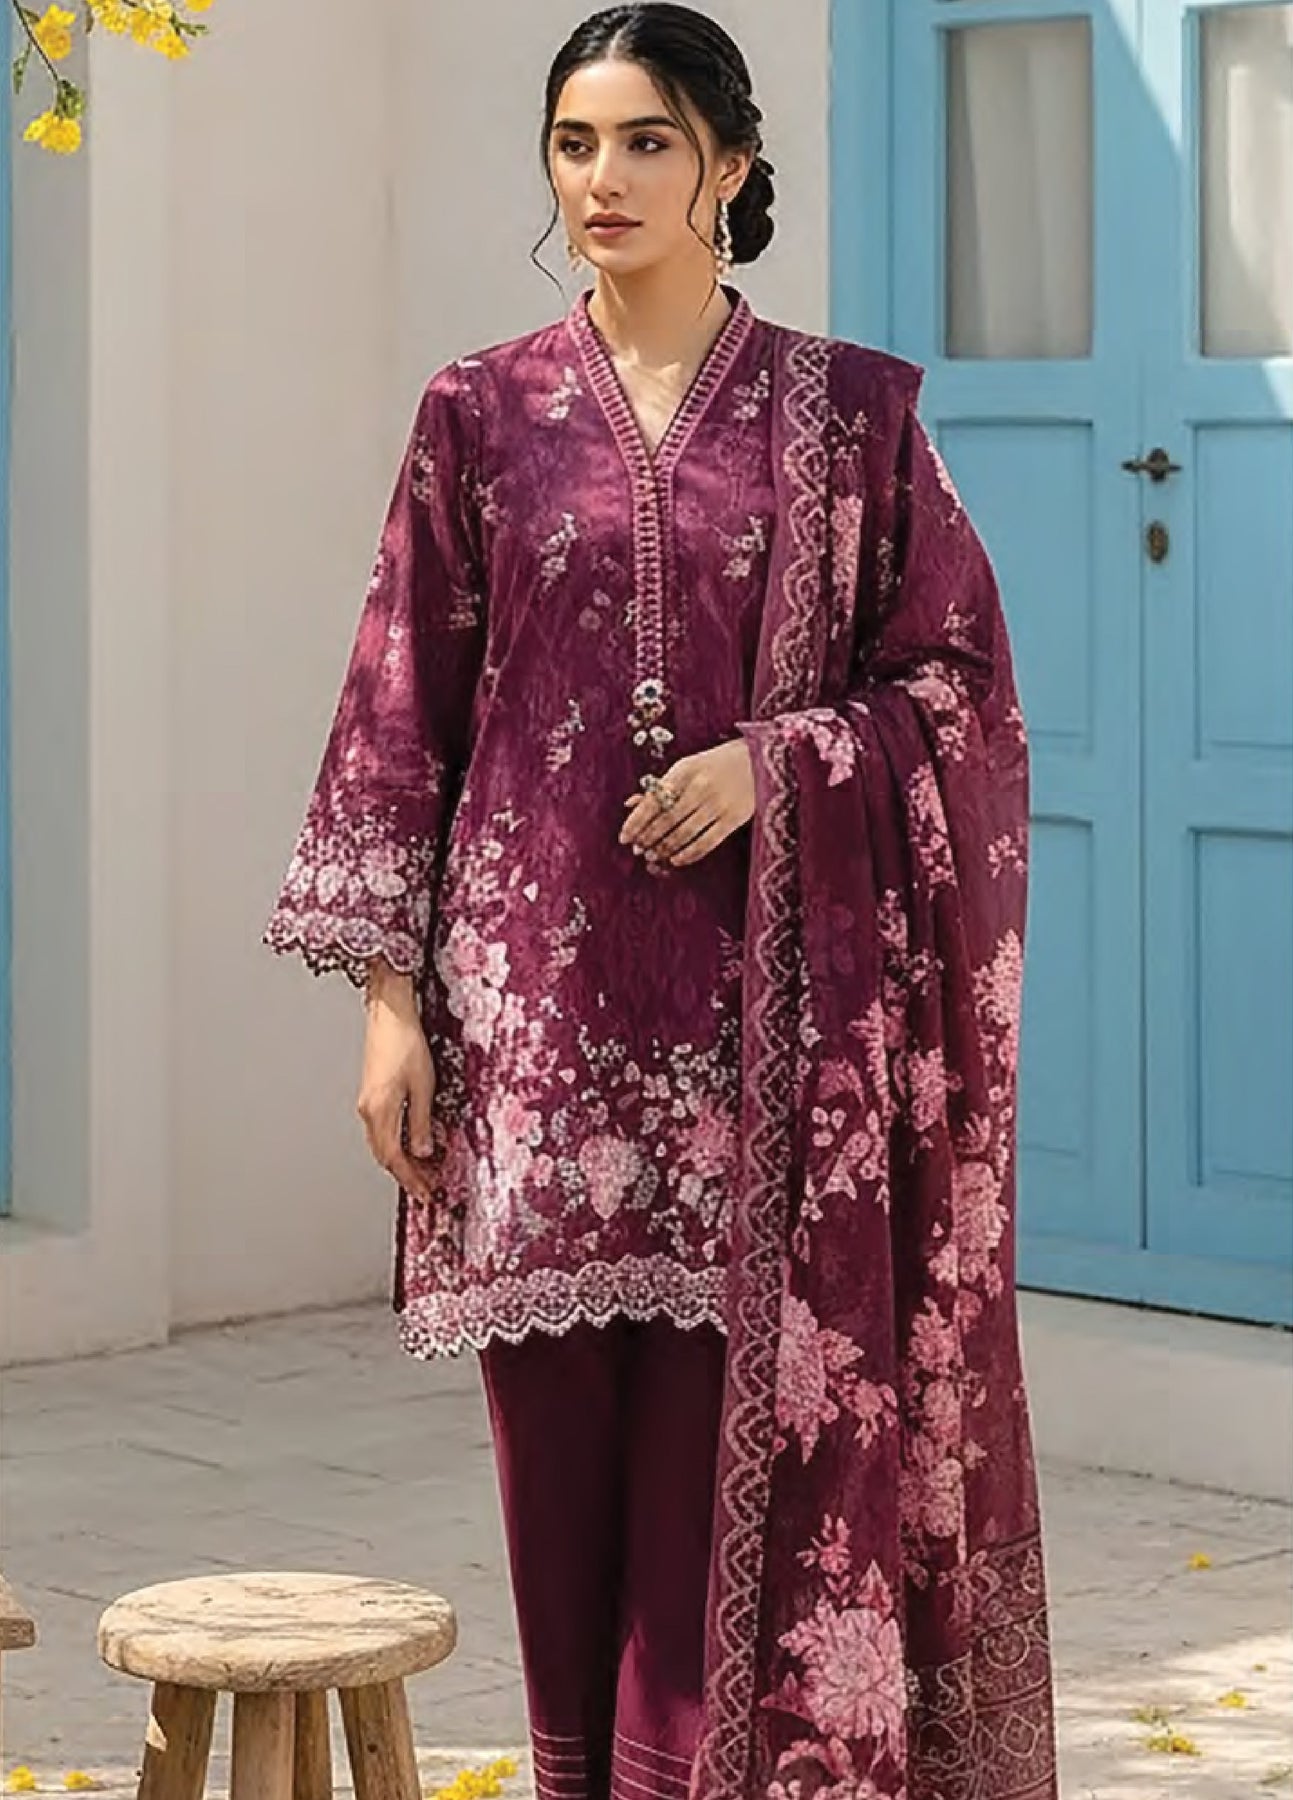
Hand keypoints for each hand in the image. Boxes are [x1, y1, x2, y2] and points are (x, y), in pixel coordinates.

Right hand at [356, 959, 437, 1204]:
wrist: (389, 1013)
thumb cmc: (406, 1043)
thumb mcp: (423, 1086)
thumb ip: (422, 1122)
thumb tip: (423, 1151)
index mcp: (379, 1111)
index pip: (394, 1158)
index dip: (411, 1178)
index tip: (426, 1193)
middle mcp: (368, 1110)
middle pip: (385, 1154)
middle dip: (406, 1174)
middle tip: (427, 1187)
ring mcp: (367, 1101)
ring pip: (382, 1142)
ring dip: (401, 1159)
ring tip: (424, 1169)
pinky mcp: (371, 1092)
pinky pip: (382, 1127)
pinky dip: (397, 1141)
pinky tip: (412, 1141)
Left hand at [619, 738, 754, 868]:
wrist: (758, 759)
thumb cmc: (715, 764)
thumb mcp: (687, 767)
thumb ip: (660, 786)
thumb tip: (629, 804)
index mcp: (684, 770)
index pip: (653, 801)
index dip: (635, 822)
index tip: (624, 837)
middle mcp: (699, 786)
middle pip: (666, 820)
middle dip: (648, 838)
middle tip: (638, 850)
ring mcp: (718, 803)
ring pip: (684, 833)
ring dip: (665, 848)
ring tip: (653, 856)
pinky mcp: (734, 818)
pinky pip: (706, 842)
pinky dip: (688, 854)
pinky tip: (676, 860)